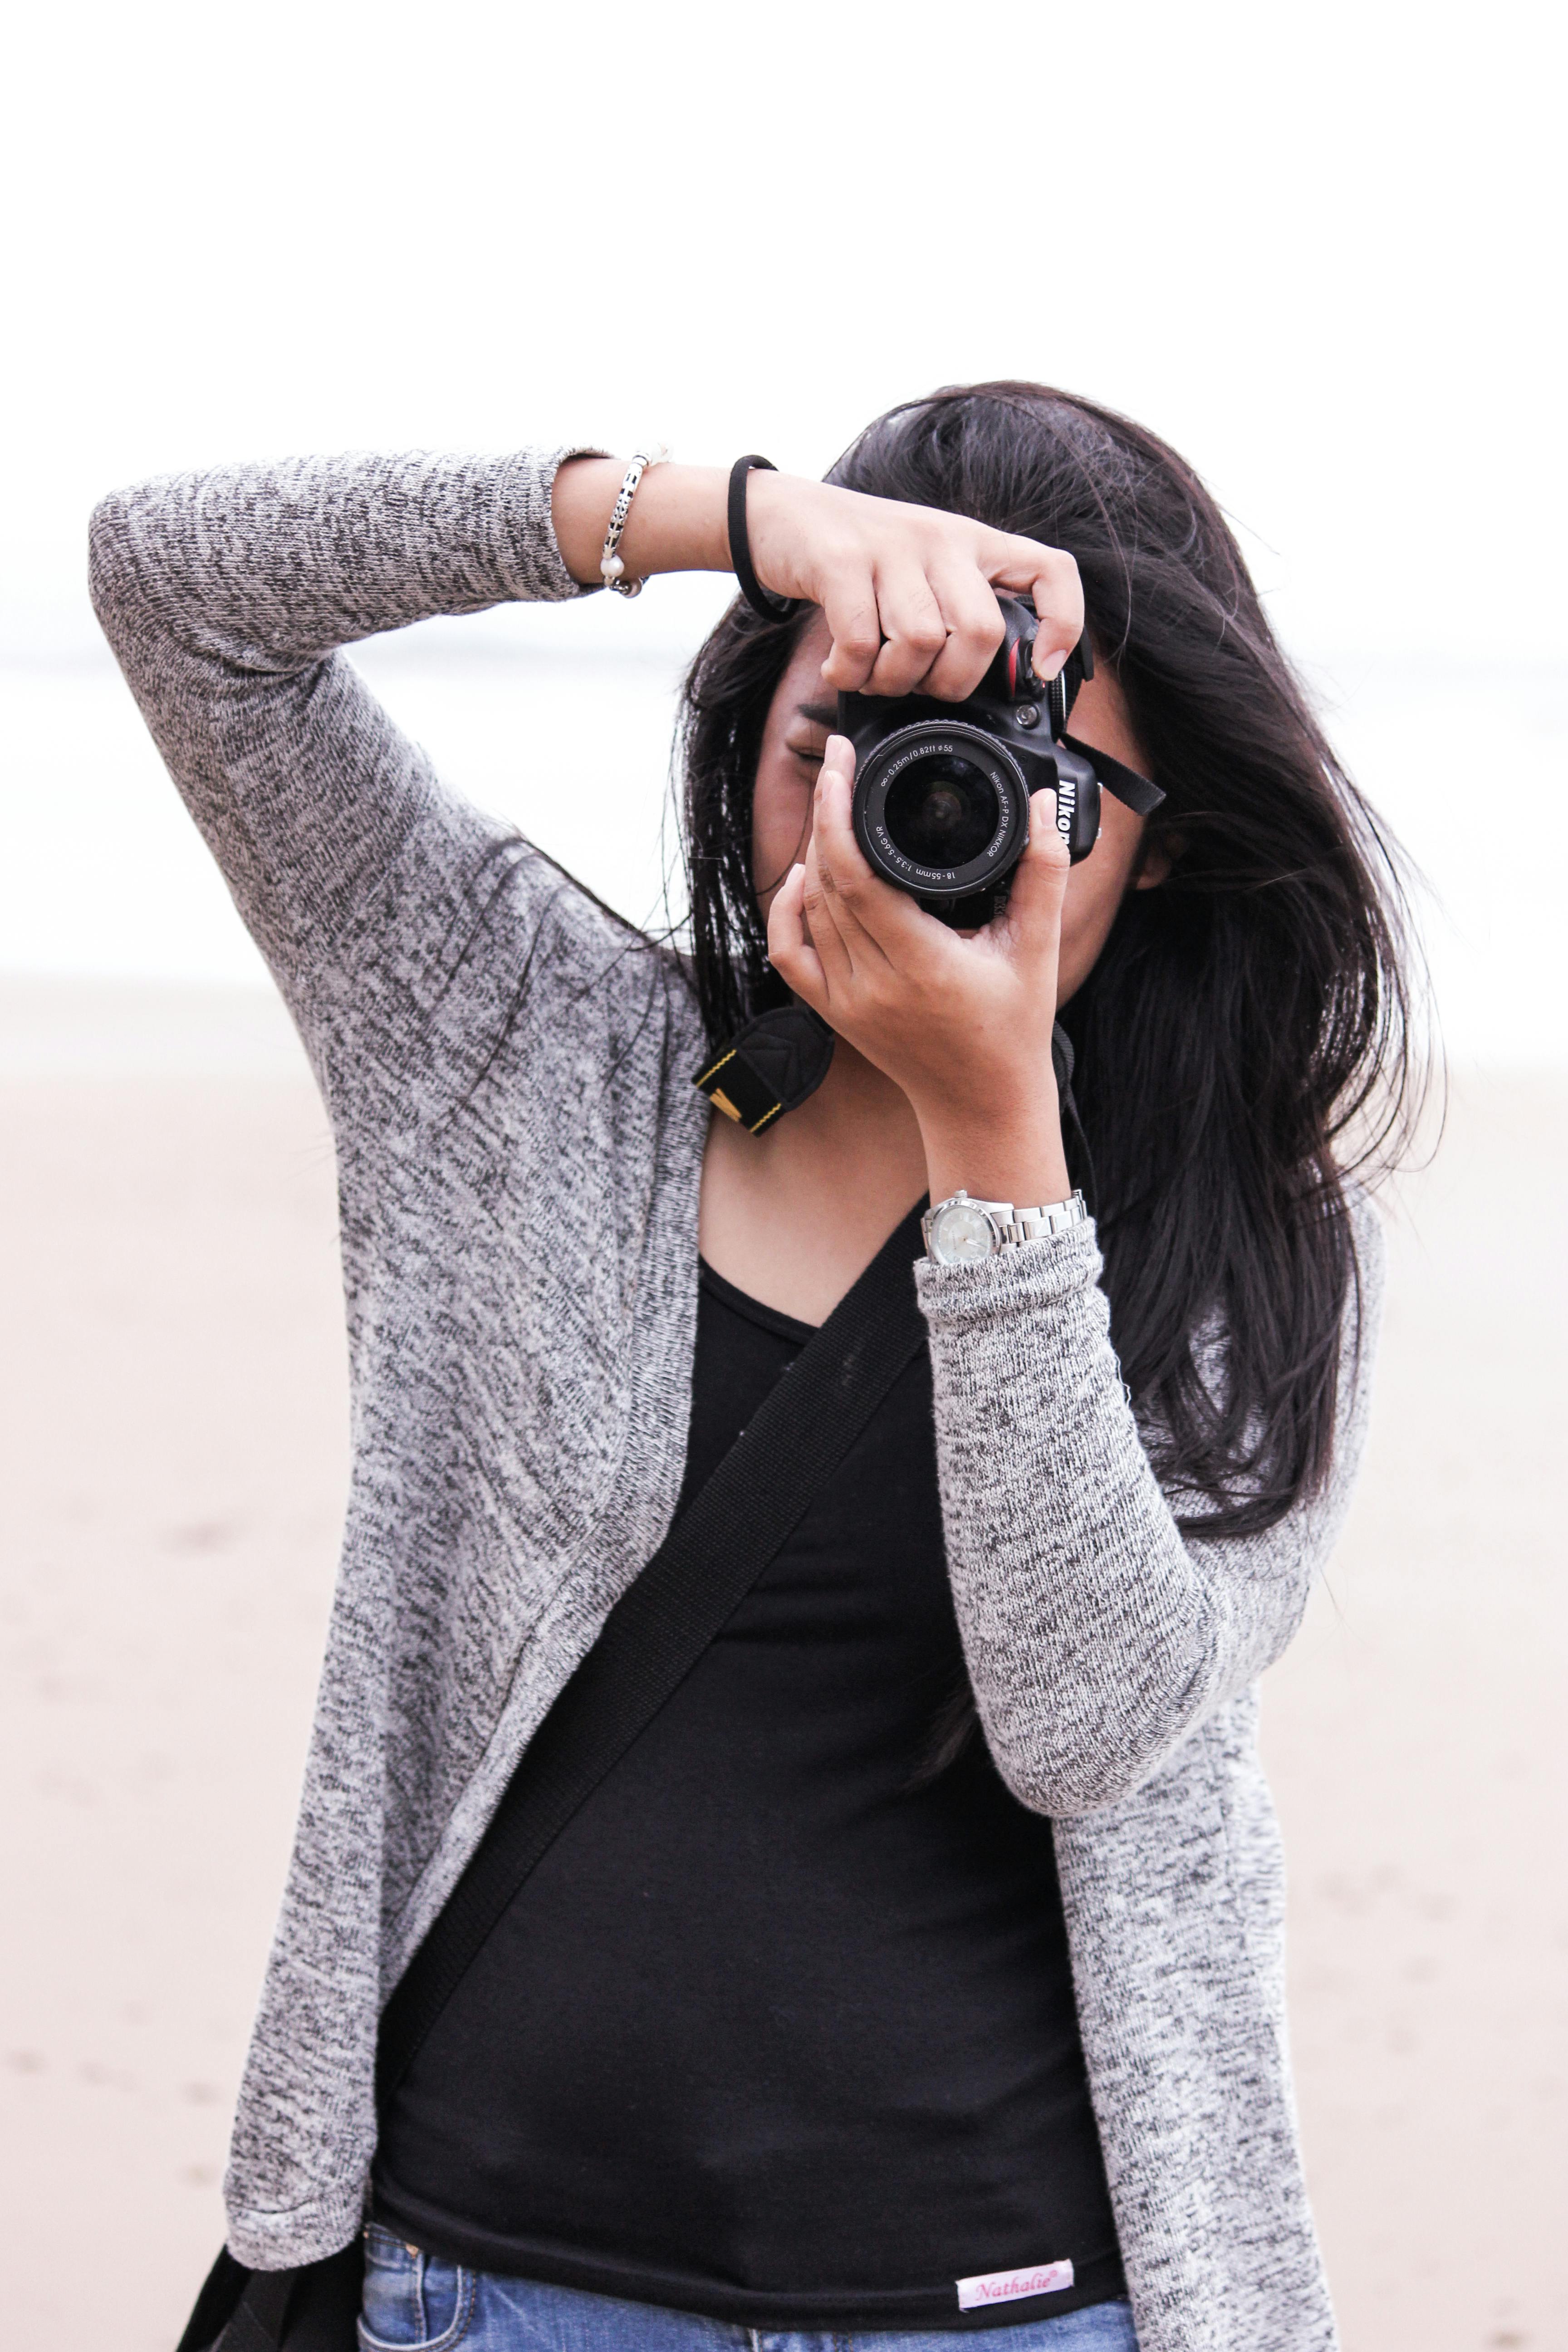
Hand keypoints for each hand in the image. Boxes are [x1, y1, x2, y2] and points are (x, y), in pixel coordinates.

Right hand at [742, 470, 1083, 701]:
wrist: (781, 516)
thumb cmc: (861, 558)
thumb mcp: (924, 570)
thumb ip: (958, 610)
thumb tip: (990, 677)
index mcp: (973, 543)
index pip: (1051, 571)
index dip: (1062, 624)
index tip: (1040, 669)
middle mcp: (941, 539)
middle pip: (981, 631)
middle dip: (951, 682)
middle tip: (920, 686)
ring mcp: (892, 547)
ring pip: (921, 642)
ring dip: (893, 681)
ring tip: (872, 676)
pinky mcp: (842, 560)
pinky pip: (863, 641)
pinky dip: (851, 673)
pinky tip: (840, 669)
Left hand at [767, 735, 1073, 1209]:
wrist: (981, 1105)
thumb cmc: (1012, 1031)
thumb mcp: (1036, 949)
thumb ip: (1043, 874)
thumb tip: (1036, 807)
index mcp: (920, 963)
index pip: (855, 872)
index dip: (839, 810)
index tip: (843, 761)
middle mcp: (872, 983)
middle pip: (824, 882)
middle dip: (825, 815)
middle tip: (838, 767)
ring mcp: (846, 1001)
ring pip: (807, 911)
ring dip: (813, 855)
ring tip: (834, 810)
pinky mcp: (833, 1013)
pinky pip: (789, 953)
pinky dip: (787, 910)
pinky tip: (802, 877)